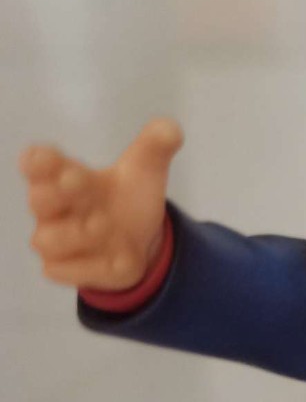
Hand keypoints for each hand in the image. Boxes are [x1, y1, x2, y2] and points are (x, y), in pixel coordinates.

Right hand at [20, 117, 182, 290]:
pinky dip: (92, 268)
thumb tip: (171, 129)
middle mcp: (53, 207)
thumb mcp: (146, 169)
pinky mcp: (63, 268)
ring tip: (105, 224)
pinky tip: (119, 260)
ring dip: (75, 234)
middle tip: (78, 180)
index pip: (38, 163)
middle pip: (39, 199)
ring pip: (46, 240)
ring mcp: (56, 239)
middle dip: (56, 191)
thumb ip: (155, 146)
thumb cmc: (128, 197)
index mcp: (64, 175)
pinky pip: (64, 271)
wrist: (138, 241)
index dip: (39, 161)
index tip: (46, 157)